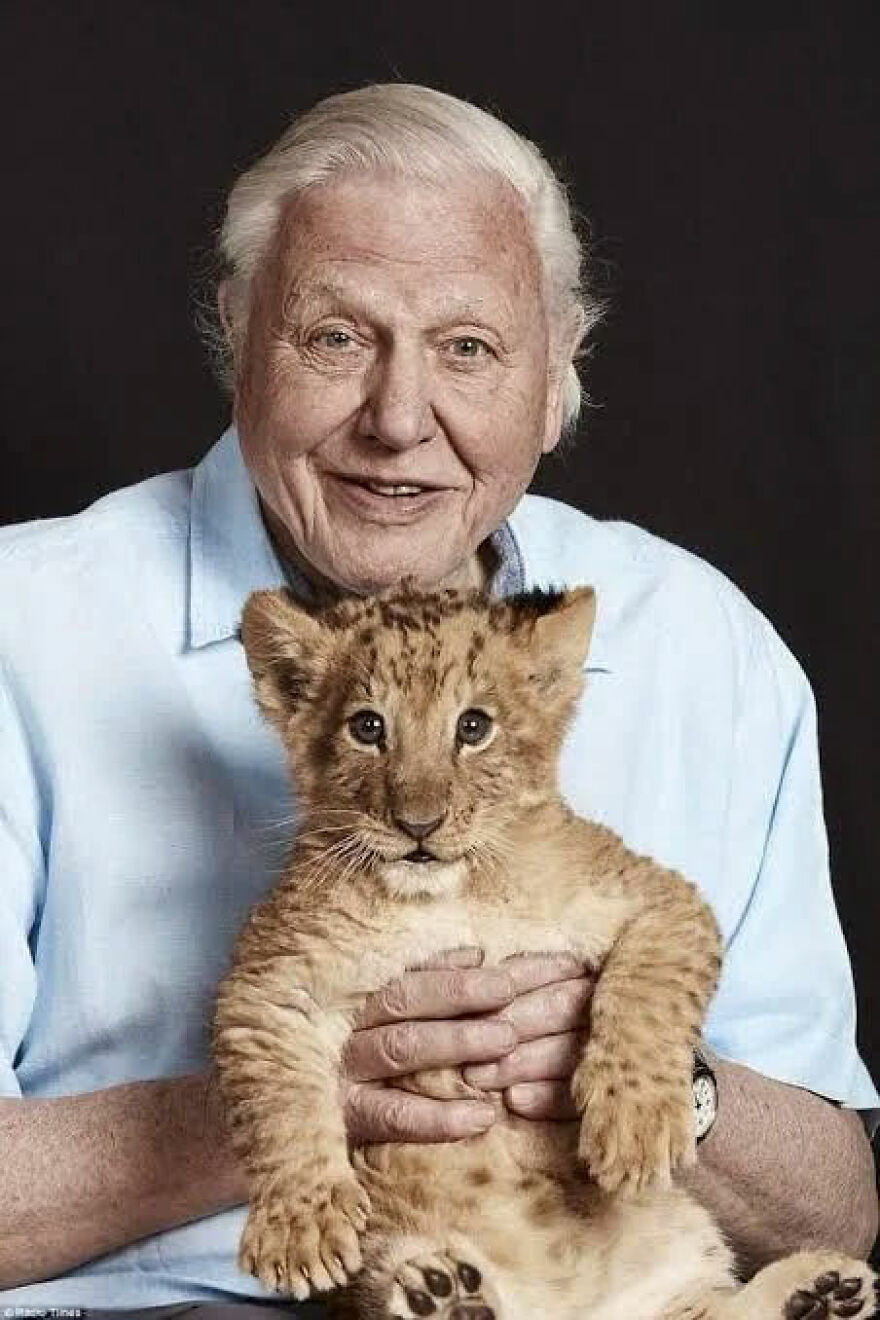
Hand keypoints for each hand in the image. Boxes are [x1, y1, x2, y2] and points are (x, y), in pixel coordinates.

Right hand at [341, 950, 593, 1143]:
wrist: (327, 1142)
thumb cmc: (392, 1071)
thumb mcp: (409, 1023)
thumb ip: (438, 987)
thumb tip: (477, 956)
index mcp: (367, 1005)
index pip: (413, 977)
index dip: (459, 976)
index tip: (506, 979)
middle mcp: (354, 1032)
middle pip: (403, 1002)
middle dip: (458, 995)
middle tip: (509, 993)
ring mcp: (349, 1076)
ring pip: (399, 1048)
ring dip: (455, 1040)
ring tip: (506, 1041)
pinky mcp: (354, 1124)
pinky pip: (396, 1117)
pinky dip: (441, 1117)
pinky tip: (485, 1116)